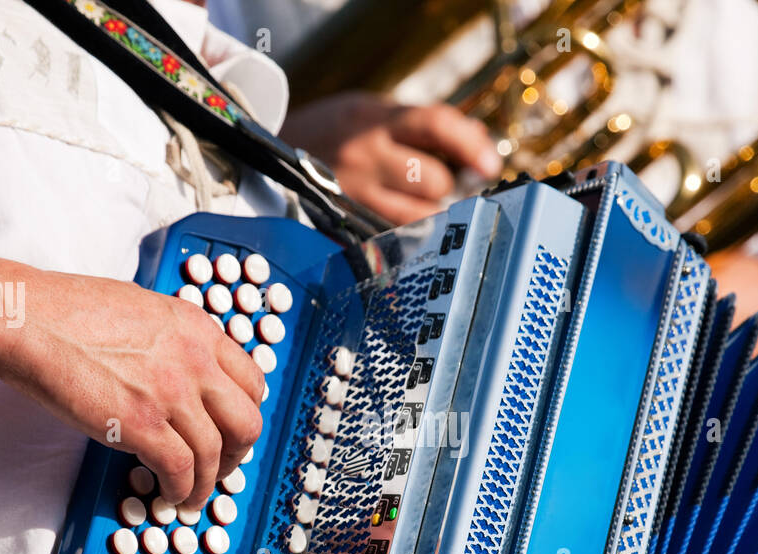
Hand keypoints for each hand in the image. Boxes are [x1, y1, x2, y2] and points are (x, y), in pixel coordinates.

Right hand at [0, 265, 264, 508]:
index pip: (252, 382)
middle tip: (218, 466)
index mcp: (197, 329)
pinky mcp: (142, 423)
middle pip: (247, 421)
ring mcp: (171, 392)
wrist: (25, 319)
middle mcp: (195, 360)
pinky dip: (180, 489)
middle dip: (236, 453)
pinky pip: (181, 469)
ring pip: (215, 453)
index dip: (244, 414)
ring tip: (190, 494)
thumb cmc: (65, 313)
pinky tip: (170, 495)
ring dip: (207, 482)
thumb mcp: (142, 310)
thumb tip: (180, 370)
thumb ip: (172, 340)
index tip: (230, 431)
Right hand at [280, 92, 502, 223]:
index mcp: (374, 119)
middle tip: (439, 183)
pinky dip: (408, 233)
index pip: (436, 125)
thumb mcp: (372, 111)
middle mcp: (363, 156)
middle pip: (434, 180)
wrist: (268, 151)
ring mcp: (352, 194)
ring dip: (430, 212)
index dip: (472, 144)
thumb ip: (422, 126)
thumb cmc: (334, 132)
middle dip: (445, 185)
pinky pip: (394, 239)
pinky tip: (401, 223)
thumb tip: (478, 147)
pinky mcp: (343, 226)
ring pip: (419, 216)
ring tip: (416, 202)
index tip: (490, 164)